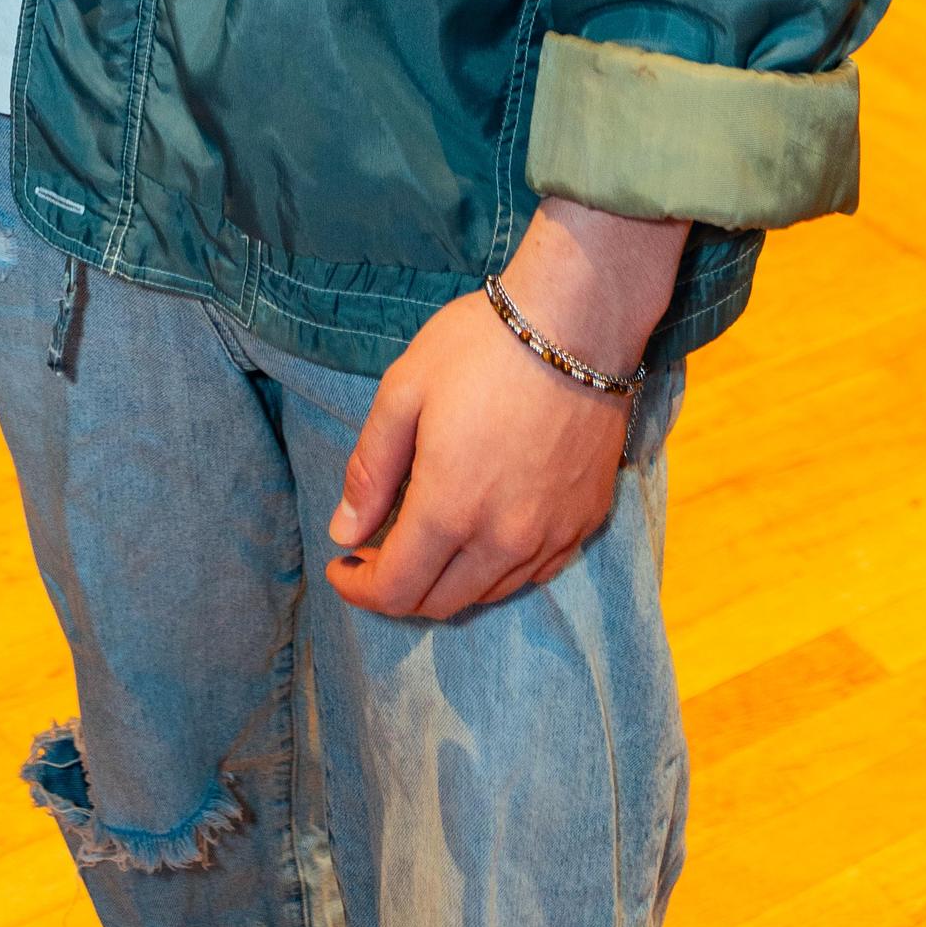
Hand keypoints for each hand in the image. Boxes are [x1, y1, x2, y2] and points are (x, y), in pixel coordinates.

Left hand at [326, 201, 686, 621]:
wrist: (577, 323)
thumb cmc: (480, 348)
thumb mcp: (404, 391)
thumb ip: (371, 469)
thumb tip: (343, 532)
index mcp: (449, 509)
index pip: (396, 589)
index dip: (360, 588)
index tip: (341, 566)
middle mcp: (503, 540)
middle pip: (440, 603)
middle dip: (398, 590)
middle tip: (375, 553)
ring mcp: (550, 536)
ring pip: (487, 594)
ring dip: (446, 584)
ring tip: (425, 544)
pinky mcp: (585, 522)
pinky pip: (533, 575)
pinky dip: (496, 572)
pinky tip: (481, 536)